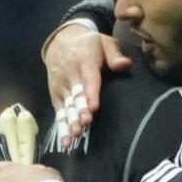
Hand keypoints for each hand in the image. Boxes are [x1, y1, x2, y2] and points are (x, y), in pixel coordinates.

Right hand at [45, 23, 132, 146]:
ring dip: (70, 120)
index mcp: (84, 61)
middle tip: (85, 123)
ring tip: (75, 136)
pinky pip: (59, 112)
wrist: (60, 41)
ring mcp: (61, 85)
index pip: (88, 79)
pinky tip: (66, 141)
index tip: (94, 108)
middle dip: (80, 110)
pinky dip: (62, 126)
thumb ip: (114, 54)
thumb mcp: (104, 42)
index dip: (90, 94)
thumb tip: (125, 64)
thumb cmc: (90, 44)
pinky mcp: (55, 95)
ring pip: (66, 105)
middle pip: (75, 95)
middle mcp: (70, 74)